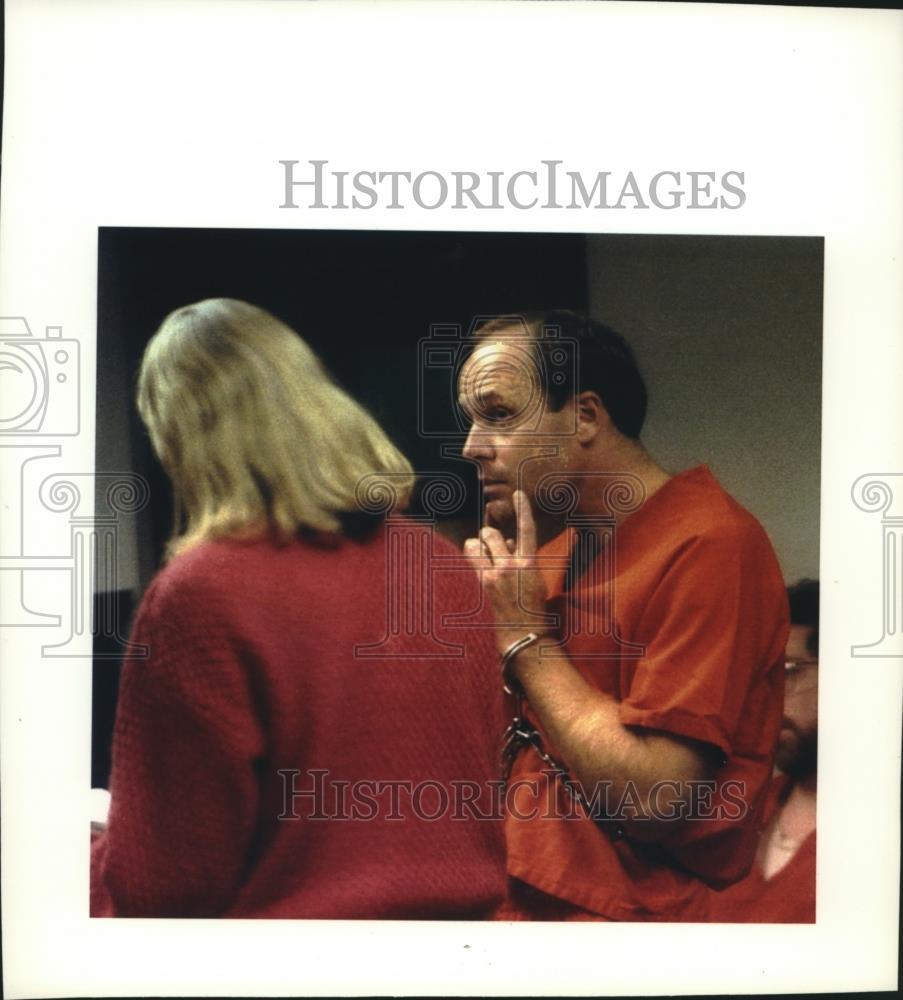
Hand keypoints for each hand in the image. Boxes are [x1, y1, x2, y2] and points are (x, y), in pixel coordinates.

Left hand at [463, 490, 549, 652]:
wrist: (523, 630)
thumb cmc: (531, 603)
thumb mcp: (534, 577)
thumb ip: (520, 556)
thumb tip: (508, 540)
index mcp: (529, 562)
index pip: (526, 529)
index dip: (523, 509)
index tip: (518, 493)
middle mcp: (511, 565)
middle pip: (491, 534)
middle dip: (489, 536)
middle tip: (493, 545)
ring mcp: (495, 574)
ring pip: (476, 544)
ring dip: (478, 544)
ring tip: (485, 554)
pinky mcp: (483, 582)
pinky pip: (472, 558)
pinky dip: (474, 556)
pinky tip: (481, 563)